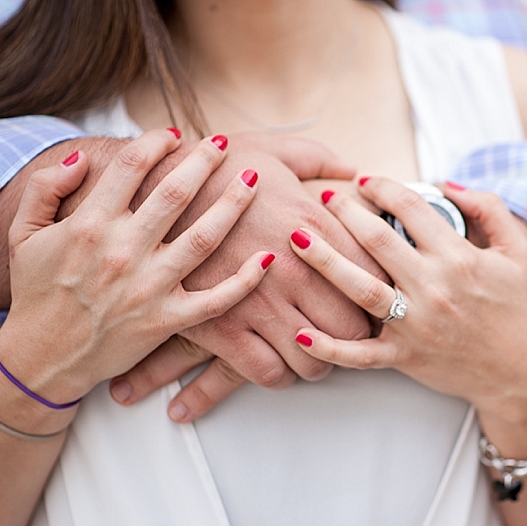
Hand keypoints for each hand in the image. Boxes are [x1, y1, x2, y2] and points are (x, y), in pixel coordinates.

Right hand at [0, 130, 270, 402]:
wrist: (42, 359)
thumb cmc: (36, 293)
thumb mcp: (23, 235)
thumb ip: (44, 188)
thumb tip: (82, 157)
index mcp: (89, 225)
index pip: (130, 167)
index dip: (155, 143)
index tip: (173, 135)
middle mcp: (123, 252)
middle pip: (176, 193)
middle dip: (204, 161)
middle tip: (223, 142)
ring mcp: (149, 288)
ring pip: (205, 237)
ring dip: (234, 203)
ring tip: (252, 178)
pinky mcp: (167, 321)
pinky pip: (217, 299)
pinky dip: (246, 279)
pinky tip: (267, 256)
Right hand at [109, 134, 389, 421]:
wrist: (147, 189)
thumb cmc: (213, 169)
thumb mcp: (272, 151)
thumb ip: (319, 160)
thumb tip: (353, 170)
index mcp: (317, 227)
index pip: (376, 278)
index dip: (379, 291)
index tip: (368, 294)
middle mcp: (297, 270)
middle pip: (354, 328)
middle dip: (354, 335)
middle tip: (344, 331)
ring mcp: (260, 303)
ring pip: (315, 360)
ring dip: (318, 360)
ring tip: (311, 349)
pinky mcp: (223, 329)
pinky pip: (268, 374)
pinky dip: (278, 374)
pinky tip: (275, 359)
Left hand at [287, 178, 526, 418]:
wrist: (518, 372)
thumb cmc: (515, 308)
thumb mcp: (515, 251)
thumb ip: (489, 208)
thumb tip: (449, 184)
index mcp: (458, 257)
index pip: (412, 208)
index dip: (383, 187)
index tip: (365, 180)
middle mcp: (433, 287)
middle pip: (377, 239)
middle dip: (346, 212)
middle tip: (324, 198)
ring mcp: (415, 324)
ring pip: (359, 287)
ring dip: (324, 261)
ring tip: (296, 239)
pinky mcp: (404, 357)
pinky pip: (359, 354)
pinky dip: (328, 346)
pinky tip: (300, 332)